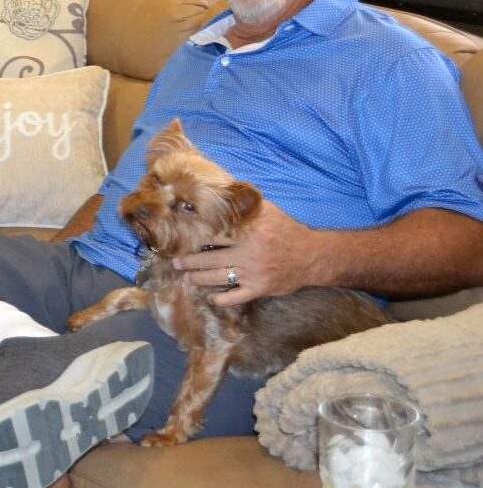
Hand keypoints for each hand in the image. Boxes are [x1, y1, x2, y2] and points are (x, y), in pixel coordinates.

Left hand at [170, 199, 326, 306]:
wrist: (313, 256)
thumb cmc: (288, 230)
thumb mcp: (268, 211)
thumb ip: (245, 203)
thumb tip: (221, 188)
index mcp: (248, 233)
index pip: (214, 235)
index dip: (195, 238)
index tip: (180, 239)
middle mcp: (248, 254)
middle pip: (210, 259)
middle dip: (189, 262)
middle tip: (175, 262)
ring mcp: (254, 273)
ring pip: (218, 278)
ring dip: (198, 279)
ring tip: (186, 278)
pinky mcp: (260, 289)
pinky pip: (235, 297)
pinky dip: (221, 299)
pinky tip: (211, 297)